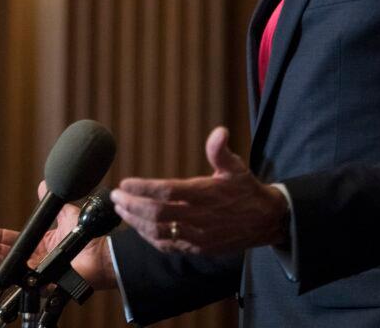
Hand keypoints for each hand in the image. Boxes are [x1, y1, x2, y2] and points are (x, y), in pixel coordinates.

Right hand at [0, 180, 116, 290]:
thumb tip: (43, 184)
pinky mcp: (39, 281)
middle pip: (2, 252)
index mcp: (38, 246)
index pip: (8, 240)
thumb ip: (52, 203)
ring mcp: (36, 272)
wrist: (102, 251)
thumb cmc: (88, 237)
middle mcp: (34, 260)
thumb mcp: (66, 213)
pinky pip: (15, 274)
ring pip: (4, 264)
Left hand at [110, 126, 288, 254]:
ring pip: (158, 232)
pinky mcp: (197, 248)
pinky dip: (148, 236)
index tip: (125, 182)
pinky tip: (138, 226)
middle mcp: (199, 217)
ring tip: (120, 208)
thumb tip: (219, 131)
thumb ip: (221, 151)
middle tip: (115, 194)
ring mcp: (197, 236)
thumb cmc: (247, 190)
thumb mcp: (236, 167)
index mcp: (205, 194)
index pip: (166, 192)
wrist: (265, 222)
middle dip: (131, 204)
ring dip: (135, 221)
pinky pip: (167, 245)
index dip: (142, 188)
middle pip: (156, 214)